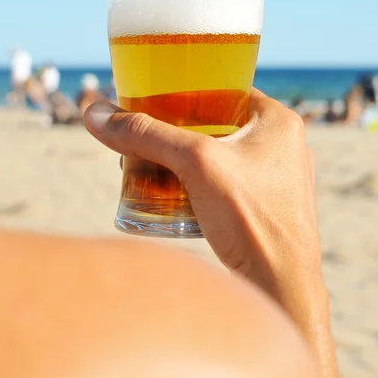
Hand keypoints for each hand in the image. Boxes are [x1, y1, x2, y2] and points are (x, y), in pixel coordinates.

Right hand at [85, 89, 340, 377]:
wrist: (281, 289)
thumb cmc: (251, 219)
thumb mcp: (195, 164)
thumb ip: (145, 135)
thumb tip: (95, 113)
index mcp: (278, 119)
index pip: (222, 89)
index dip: (182, 92)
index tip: (149, 101)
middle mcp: (282, 144)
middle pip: (213, 123)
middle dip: (174, 132)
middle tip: (141, 139)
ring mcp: (276, 177)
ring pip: (216, 154)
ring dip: (181, 159)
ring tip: (147, 166)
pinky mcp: (266, 206)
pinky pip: (222, 181)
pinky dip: (194, 182)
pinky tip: (169, 194)